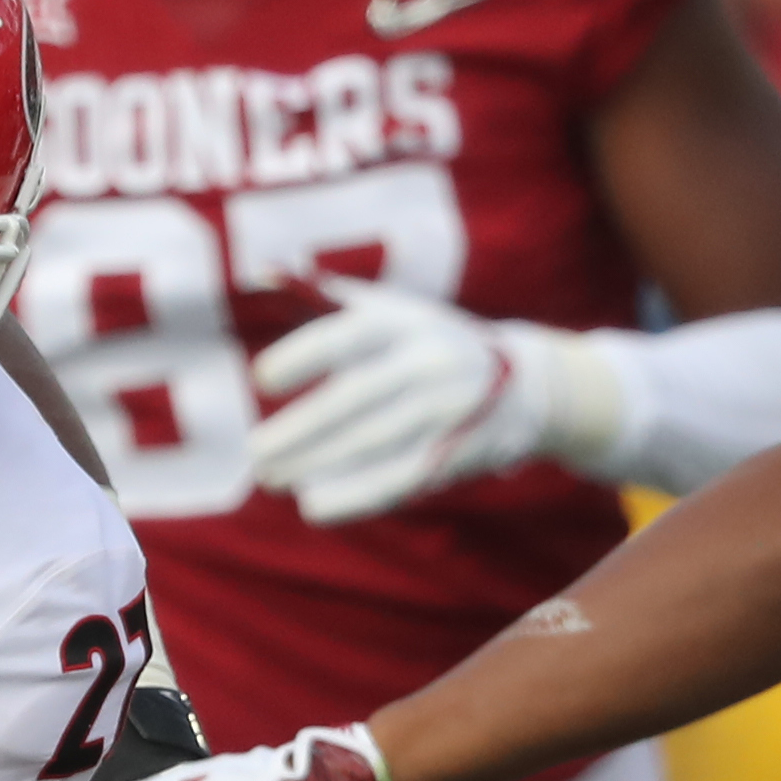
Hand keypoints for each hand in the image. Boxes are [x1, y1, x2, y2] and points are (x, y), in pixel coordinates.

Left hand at [248, 285, 616, 525]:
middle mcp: (429, 361)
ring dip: (317, 465)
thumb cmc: (429, 342)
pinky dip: (354, 496)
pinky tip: (313, 506)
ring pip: (373, 444)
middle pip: (354, 398)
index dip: (301, 356)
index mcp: (405, 321)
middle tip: (255, 453)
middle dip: (299, 429)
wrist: (526, 382)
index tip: (262, 380)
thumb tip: (264, 274)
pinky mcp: (457, 454)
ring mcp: (447, 410)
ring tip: (272, 480)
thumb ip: (327, 295)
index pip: (346, 335)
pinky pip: (400, 479)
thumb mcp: (390, 309)